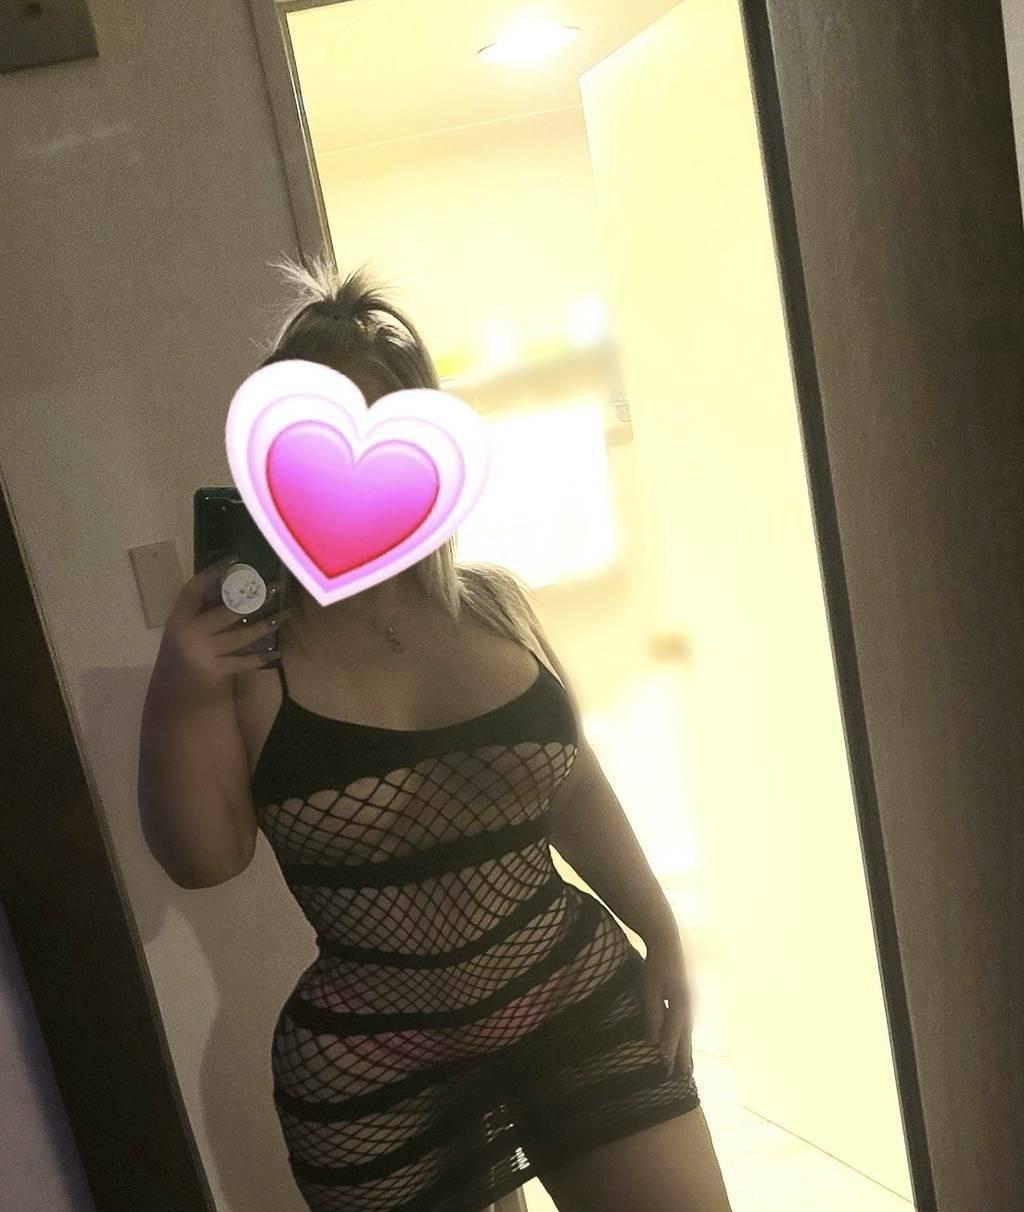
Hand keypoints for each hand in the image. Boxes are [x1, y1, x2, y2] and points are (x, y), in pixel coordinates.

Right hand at [159, 559, 285, 691]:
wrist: (173, 688)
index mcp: (180, 616)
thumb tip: (233, 581)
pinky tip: (276, 652)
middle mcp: (191, 632)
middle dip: (253, 600)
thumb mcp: (185, 625)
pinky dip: (260, 657)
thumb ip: (203, 608)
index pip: (194, 589)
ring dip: (264, 625)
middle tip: (274, 587)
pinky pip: (243, 662)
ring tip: (283, 614)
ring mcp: (204, 652)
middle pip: (226, 612)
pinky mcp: (216, 670)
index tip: (234, 558)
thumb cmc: (184, 649)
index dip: (212, 572)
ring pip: (240, 636)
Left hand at [638, 928, 693, 1077]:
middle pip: (686, 1036)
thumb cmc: (655, 965)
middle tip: (683, 1077)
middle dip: (683, 1056)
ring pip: (688, 1029)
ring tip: (686, 1063)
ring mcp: (690, 1000)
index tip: (666, 1072)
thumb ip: (653, 1015)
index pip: (673, 1036)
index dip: (670, 1054)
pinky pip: (686, 1020)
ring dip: (686, 1046)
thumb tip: (653, 1040)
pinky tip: (683, 1037)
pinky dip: (685, 1033)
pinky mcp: (686, 995)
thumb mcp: (650, 990)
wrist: (667, 940)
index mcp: (680, 1006)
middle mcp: (689, 1006)